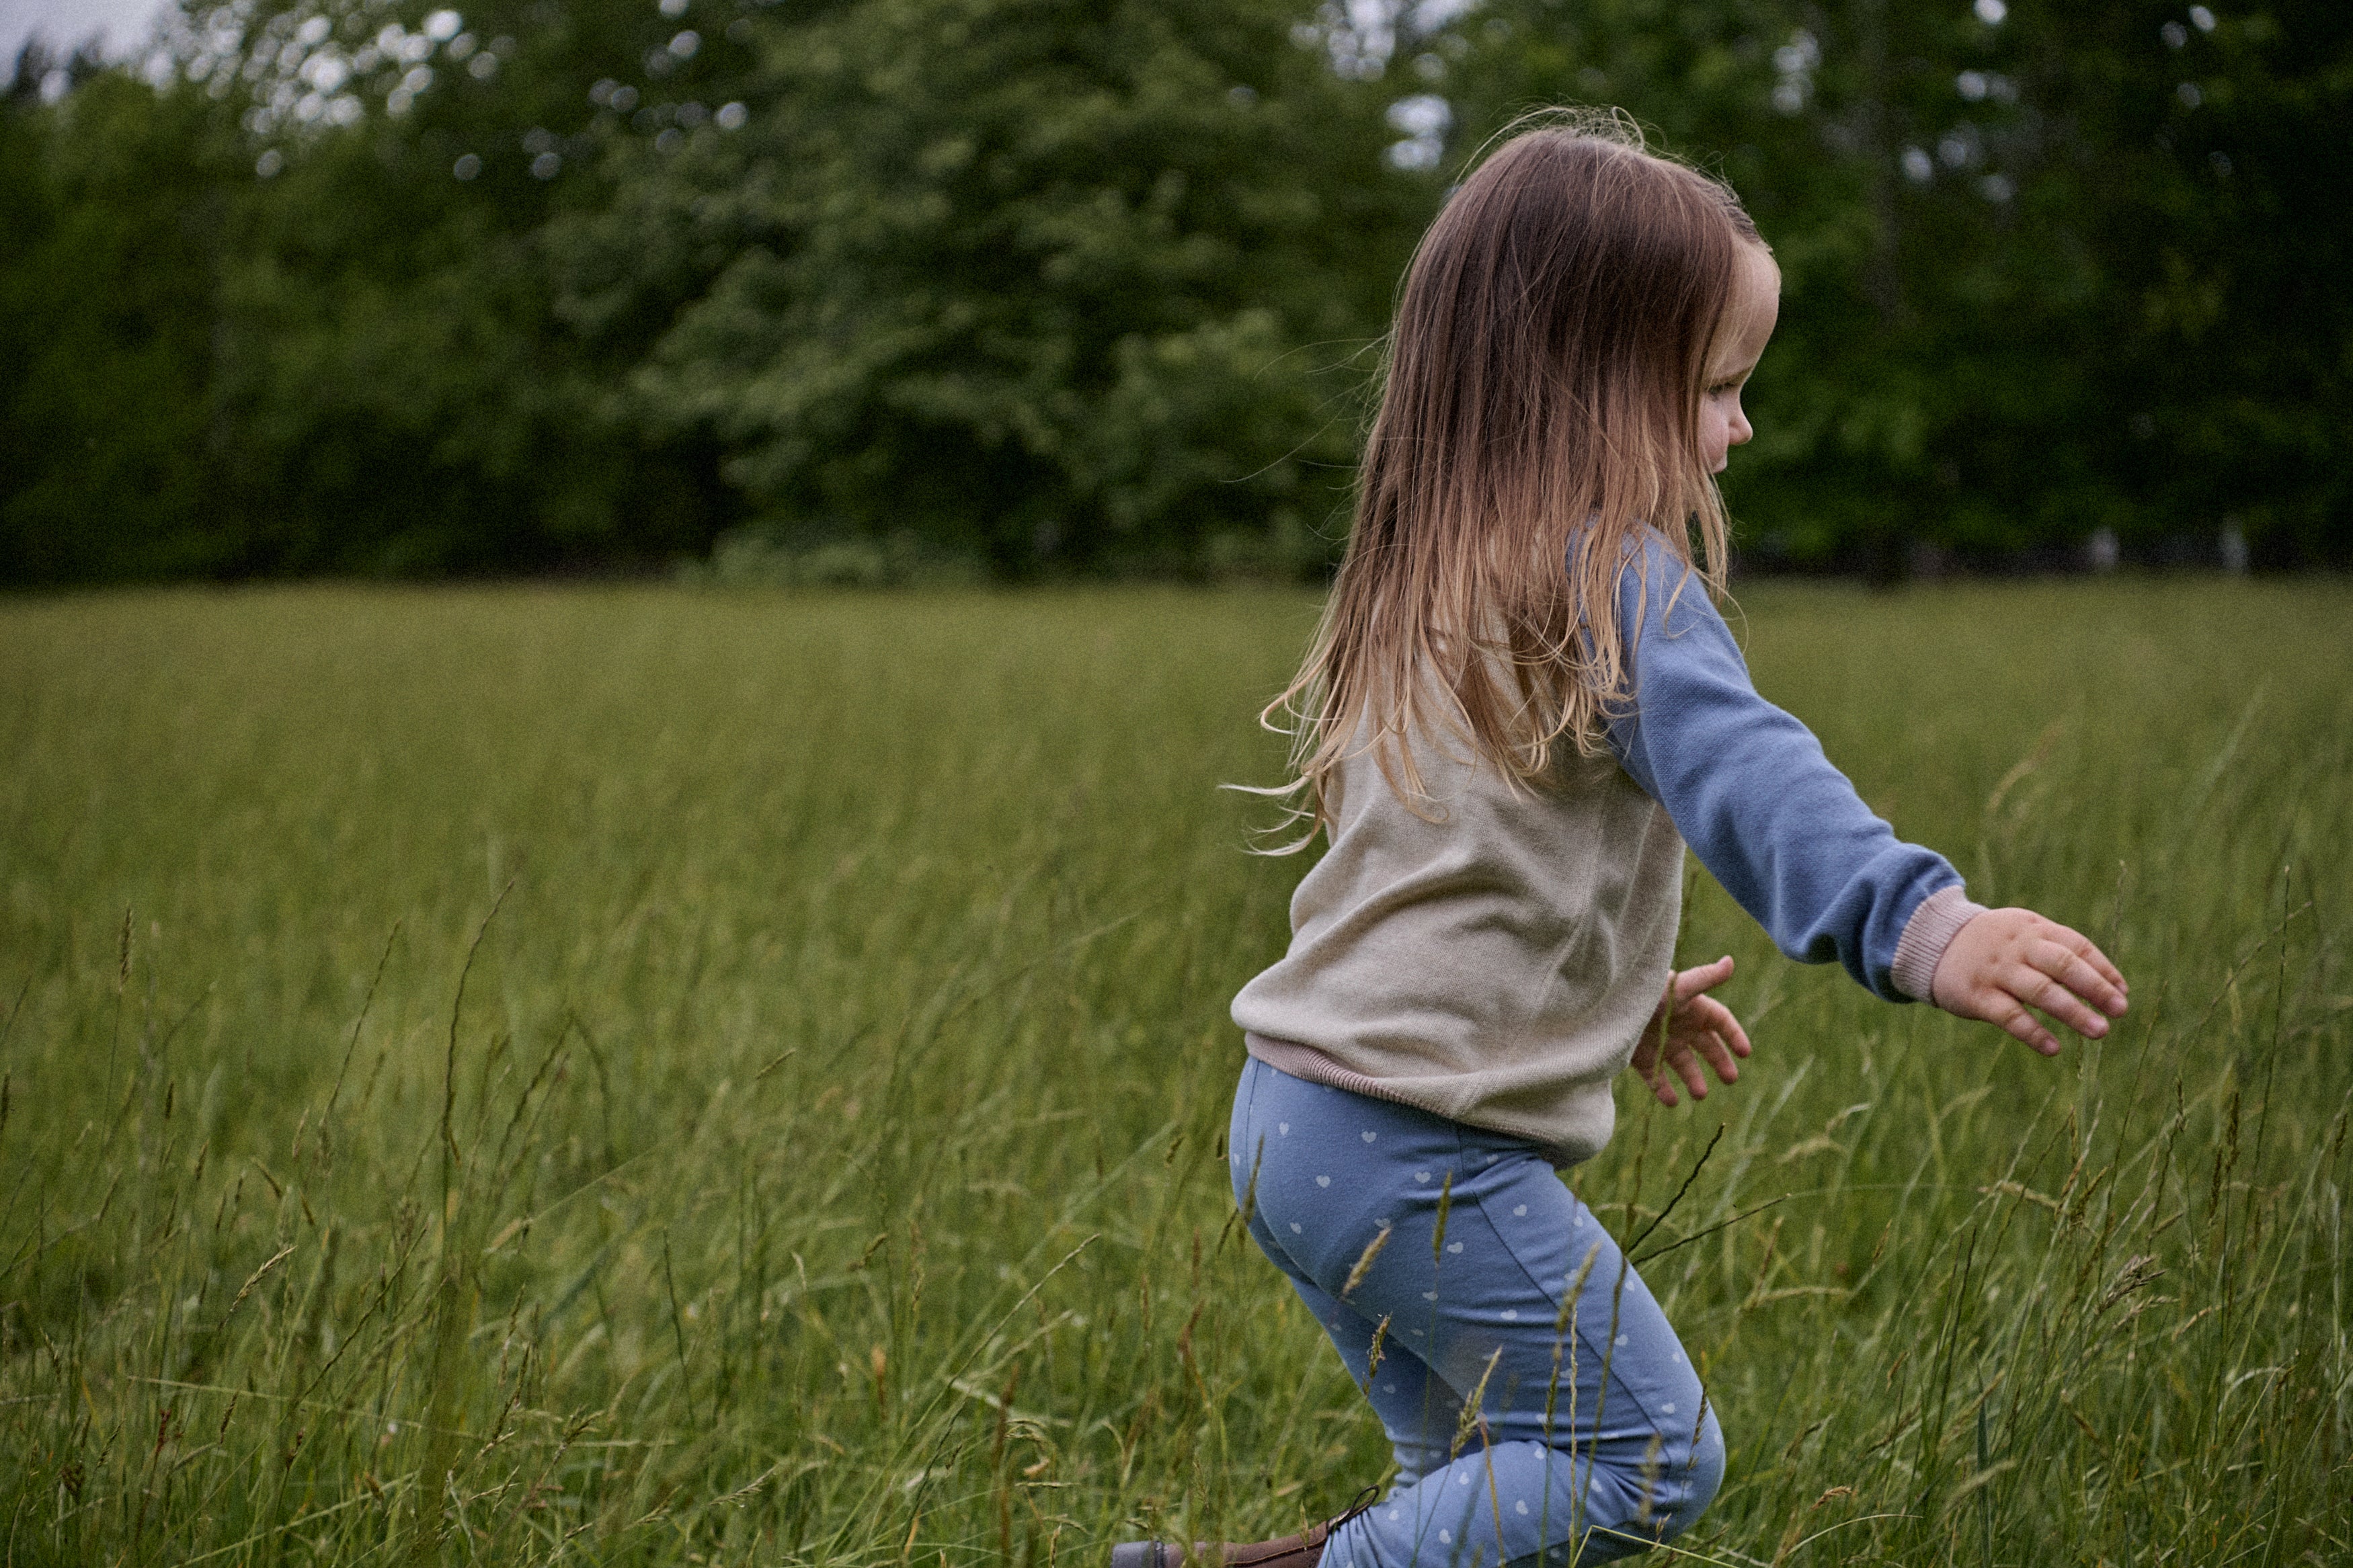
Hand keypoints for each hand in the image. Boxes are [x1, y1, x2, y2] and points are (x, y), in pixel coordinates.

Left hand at [1634, 956, 1752, 1107]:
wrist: (1604, 1003)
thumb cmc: (1645, 990)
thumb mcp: (1676, 987)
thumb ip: (1704, 978)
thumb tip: (1730, 961)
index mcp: (1690, 1008)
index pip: (1720, 1021)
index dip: (1734, 1035)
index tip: (1745, 1053)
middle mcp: (1678, 1026)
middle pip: (1707, 1046)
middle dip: (1720, 1062)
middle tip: (1730, 1079)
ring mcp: (1660, 1042)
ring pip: (1683, 1065)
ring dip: (1694, 1080)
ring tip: (1699, 1095)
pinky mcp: (1640, 1057)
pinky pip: (1656, 1077)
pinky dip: (1663, 1090)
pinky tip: (1672, 1102)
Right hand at [1929, 907, 2128, 1055]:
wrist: (1931, 942)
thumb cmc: (1993, 944)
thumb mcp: (2022, 933)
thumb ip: (2058, 951)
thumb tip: (2109, 986)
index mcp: (2033, 929)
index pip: (2076, 946)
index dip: (2103, 969)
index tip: (2122, 992)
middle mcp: (2016, 947)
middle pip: (2062, 964)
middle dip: (2094, 987)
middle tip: (2120, 1010)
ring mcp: (1996, 971)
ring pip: (2039, 990)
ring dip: (2072, 1011)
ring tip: (2100, 1031)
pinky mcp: (1975, 995)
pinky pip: (2009, 1015)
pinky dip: (2033, 1033)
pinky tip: (2054, 1049)